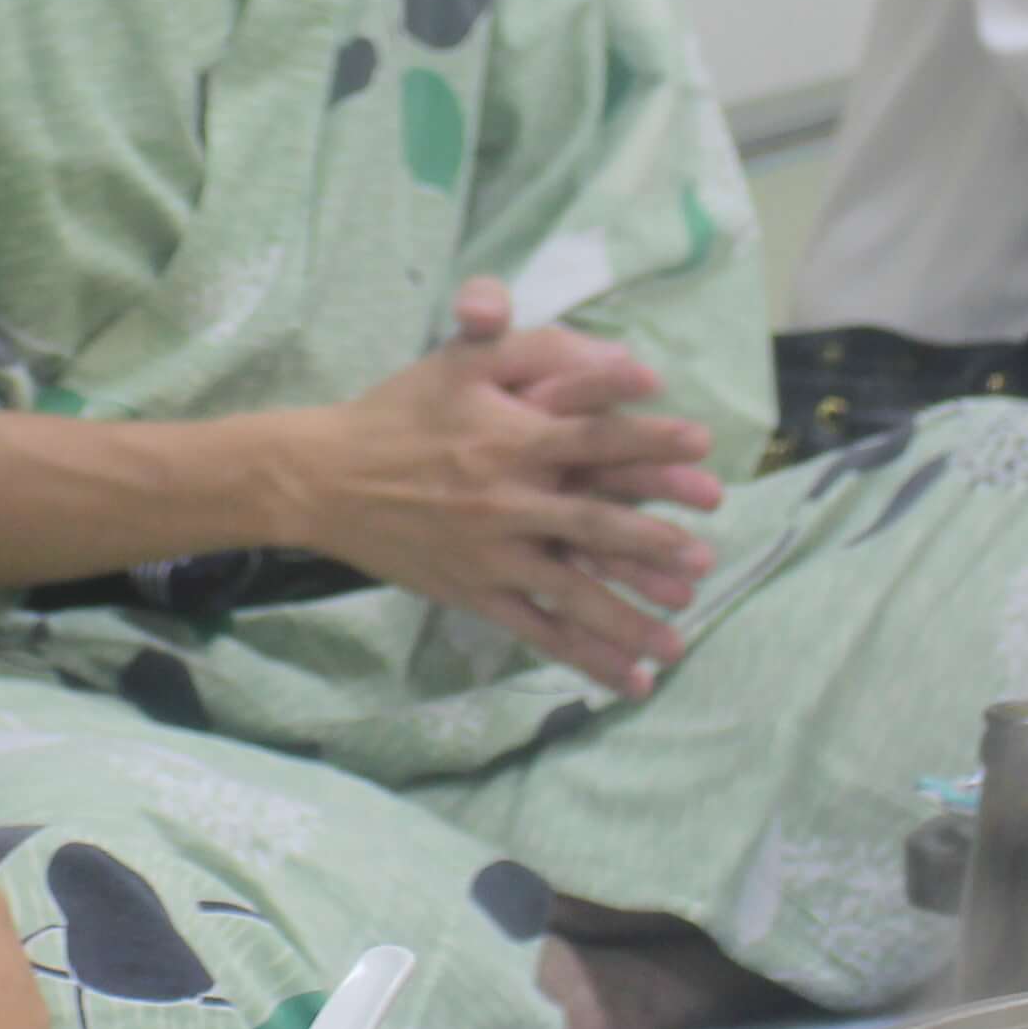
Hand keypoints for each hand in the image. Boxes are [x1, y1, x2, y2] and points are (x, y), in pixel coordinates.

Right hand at [286, 277, 725, 693]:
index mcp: (508, 440)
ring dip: (629, 618)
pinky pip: (538, 631)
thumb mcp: (461, 361)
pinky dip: (585, 657)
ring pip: (572, 594)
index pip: (595, 440)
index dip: (652, 440)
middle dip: (655, 544)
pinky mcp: (474, 593)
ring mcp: (490, 555)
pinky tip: (630, 679)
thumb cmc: (400, 410)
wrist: (322, 477)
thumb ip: (534, 349)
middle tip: (704, 558)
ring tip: (682, 637)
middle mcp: (505, 501)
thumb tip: (616, 358)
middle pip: (594, 526)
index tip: (705, 446)